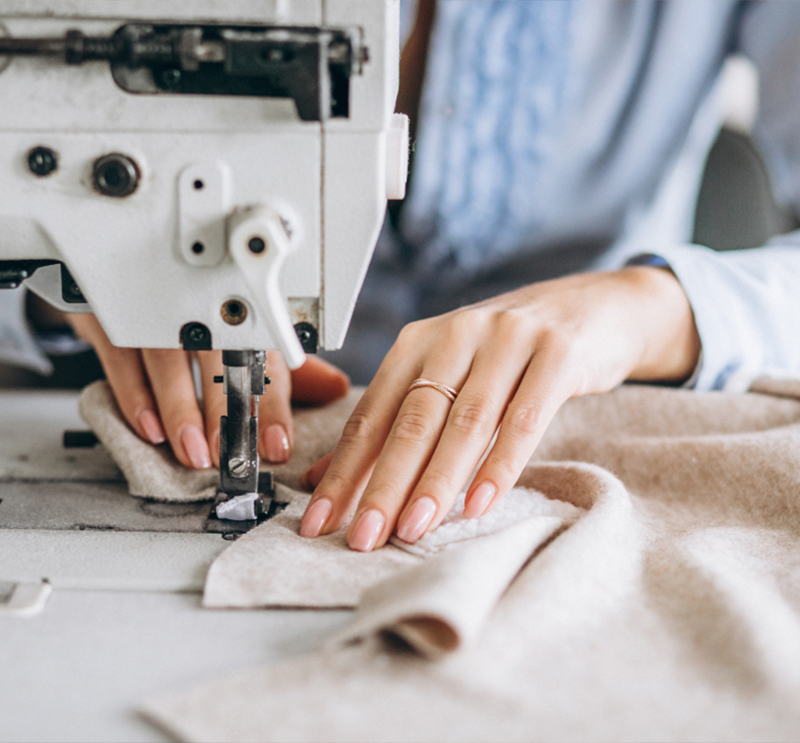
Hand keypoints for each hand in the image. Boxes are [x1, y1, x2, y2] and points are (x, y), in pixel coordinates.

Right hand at [68, 314, 348, 468]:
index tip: (277, 444)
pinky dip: (134, 396)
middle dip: (226, 410)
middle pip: (218, 357)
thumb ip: (286, 367)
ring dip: (180, 409)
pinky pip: (121, 355)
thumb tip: (336, 388)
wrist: (127, 262)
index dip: (272, 405)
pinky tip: (149, 430)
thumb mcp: (243, 334)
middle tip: (230, 454)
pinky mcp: (111, 313)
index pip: (264, 359)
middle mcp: (200, 307)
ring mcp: (153, 309)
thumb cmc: (197, 311)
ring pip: (168, 357)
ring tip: (192, 451)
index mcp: (240, 313)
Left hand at [299, 267, 699, 550]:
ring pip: (465, 422)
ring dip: (437, 481)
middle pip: (413, 421)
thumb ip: (395, 423)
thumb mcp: (447, 376)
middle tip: (364, 537)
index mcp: (418, 342)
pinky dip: (501, 463)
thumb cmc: (507, 353)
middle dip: (383, 484)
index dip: (342, 470)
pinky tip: (480, 502)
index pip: (372, 415)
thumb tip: (328, 477)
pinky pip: (525, 417)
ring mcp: (508, 340)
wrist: (590, 310)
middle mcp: (456, 335)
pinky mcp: (556, 353)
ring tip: (413, 528)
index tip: (320, 520)